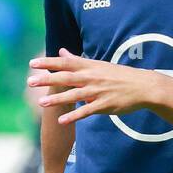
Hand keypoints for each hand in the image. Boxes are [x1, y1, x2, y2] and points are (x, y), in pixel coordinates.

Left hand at [27, 48, 156, 124]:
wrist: (142, 86)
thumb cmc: (119, 75)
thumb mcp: (98, 65)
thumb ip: (77, 60)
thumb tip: (61, 52)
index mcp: (89, 66)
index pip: (65, 63)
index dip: (48, 63)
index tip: (32, 63)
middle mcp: (91, 77)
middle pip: (65, 78)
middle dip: (47, 79)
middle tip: (30, 81)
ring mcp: (97, 91)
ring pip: (73, 95)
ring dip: (57, 99)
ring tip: (41, 103)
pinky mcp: (104, 105)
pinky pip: (86, 111)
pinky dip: (74, 116)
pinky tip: (62, 120)